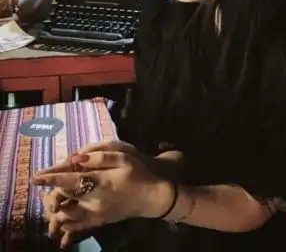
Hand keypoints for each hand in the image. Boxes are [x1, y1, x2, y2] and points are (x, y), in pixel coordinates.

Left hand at [32, 151, 172, 238]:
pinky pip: (78, 226)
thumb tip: (77, 157)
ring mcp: (97, 213)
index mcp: (100, 182)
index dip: (52, 178)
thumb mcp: (124, 158)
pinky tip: (60, 223)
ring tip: (48, 204)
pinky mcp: (100, 221)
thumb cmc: (139, 173)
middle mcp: (95, 200)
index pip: (70, 180)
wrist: (153, 197)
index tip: (35, 177)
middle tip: (42, 188)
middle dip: (50, 194)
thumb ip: (101, 157)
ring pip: (67, 216)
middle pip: (65, 199)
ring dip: (54, 210)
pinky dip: (66, 225)